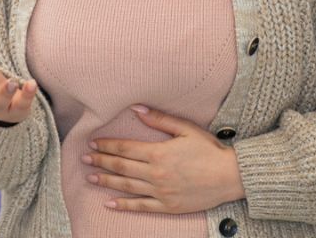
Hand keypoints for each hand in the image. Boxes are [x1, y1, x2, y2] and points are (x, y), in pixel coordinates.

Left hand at [83, 105, 244, 213]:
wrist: (231, 177)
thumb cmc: (208, 150)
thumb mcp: (185, 128)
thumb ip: (159, 119)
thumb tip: (136, 109)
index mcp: (158, 153)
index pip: (125, 148)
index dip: (107, 145)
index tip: (93, 142)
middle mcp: (156, 174)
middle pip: (122, 167)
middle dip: (101, 161)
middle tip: (84, 158)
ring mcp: (161, 192)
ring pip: (127, 186)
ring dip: (107, 181)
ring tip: (90, 176)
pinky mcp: (168, 206)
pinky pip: (141, 206)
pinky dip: (124, 205)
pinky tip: (110, 203)